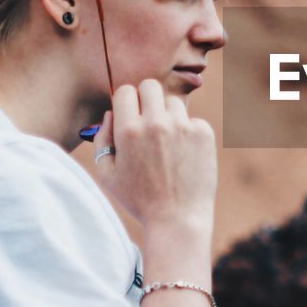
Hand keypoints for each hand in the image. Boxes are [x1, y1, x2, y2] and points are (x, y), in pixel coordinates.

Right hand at [93, 80, 215, 228]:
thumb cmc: (139, 199)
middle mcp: (155, 123)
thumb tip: (111, 112)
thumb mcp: (107, 174)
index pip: (125, 91)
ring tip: (167, 146)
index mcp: (128, 130)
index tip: (130, 114)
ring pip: (173, 103)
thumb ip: (102, 138)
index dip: (126, 102)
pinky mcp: (203, 133)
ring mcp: (182, 126)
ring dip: (168, 117)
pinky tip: (184, 157)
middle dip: (147, 99)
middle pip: (150, 86)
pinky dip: (188, 133)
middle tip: (149, 120)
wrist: (177, 220)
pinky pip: (193, 121)